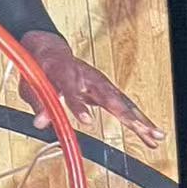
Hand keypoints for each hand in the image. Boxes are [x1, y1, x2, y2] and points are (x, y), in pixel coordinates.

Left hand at [19, 32, 164, 149]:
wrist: (51, 50)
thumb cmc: (40, 67)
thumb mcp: (31, 85)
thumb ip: (38, 103)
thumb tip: (41, 123)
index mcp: (65, 72)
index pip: (72, 90)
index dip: (79, 106)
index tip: (86, 122)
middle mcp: (88, 77)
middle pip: (108, 97)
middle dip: (126, 115)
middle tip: (139, 129)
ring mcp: (100, 83)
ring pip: (123, 102)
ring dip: (140, 120)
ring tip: (155, 137)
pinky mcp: (106, 90)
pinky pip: (125, 106)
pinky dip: (138, 120)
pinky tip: (150, 134)